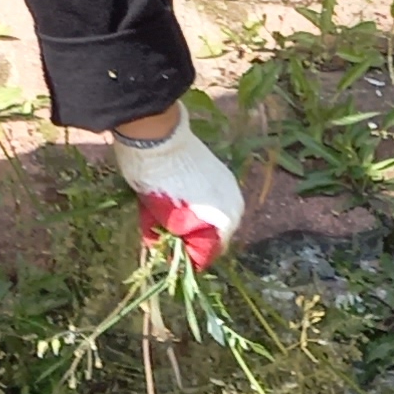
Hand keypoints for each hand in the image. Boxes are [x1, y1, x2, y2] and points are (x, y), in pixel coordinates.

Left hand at [108, 104, 244, 267]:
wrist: (158, 134)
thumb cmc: (158, 180)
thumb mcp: (162, 219)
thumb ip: (174, 241)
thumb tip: (174, 255)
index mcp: (223, 223)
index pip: (205, 257)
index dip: (182, 259)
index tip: (164, 251)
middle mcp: (235, 209)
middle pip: (210, 238)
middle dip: (187, 239)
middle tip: (162, 231)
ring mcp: (230, 188)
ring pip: (211, 220)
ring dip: (192, 222)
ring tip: (165, 212)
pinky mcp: (222, 173)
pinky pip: (212, 201)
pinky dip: (196, 205)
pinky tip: (178, 197)